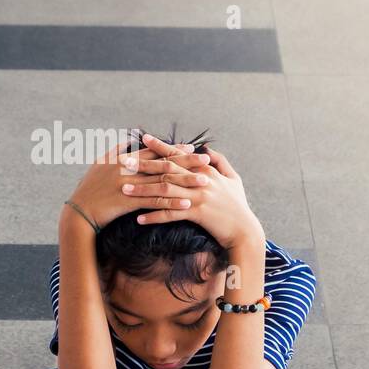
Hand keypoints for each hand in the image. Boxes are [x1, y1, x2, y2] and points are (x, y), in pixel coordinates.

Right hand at [64, 136, 200, 230]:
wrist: (80, 211)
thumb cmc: (89, 188)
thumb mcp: (99, 164)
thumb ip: (115, 151)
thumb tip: (127, 140)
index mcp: (124, 159)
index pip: (154, 152)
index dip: (173, 149)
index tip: (190, 147)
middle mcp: (129, 169)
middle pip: (163, 163)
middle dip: (186, 161)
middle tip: (206, 159)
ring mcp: (129, 185)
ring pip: (163, 181)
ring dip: (185, 181)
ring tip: (204, 181)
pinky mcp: (130, 202)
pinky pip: (155, 201)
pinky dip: (172, 202)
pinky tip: (187, 203)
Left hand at [119, 133, 262, 247]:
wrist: (245, 230)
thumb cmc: (238, 205)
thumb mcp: (233, 179)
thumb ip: (220, 162)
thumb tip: (206, 150)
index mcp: (206, 170)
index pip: (178, 155)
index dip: (160, 146)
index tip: (143, 138)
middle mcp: (201, 180)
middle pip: (167, 169)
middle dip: (143, 165)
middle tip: (123, 162)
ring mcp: (199, 196)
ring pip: (165, 190)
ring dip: (143, 190)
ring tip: (124, 189)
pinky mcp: (197, 214)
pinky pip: (171, 214)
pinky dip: (154, 215)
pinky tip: (139, 218)